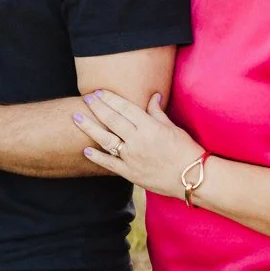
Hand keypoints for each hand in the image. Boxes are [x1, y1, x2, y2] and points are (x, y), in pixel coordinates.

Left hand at [73, 90, 204, 199]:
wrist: (193, 178)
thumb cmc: (186, 150)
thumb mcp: (173, 128)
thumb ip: (157, 113)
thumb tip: (153, 96)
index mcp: (150, 127)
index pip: (125, 108)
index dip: (110, 99)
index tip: (98, 92)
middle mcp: (138, 140)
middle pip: (112, 120)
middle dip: (97, 107)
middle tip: (85, 99)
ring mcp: (132, 158)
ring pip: (106, 139)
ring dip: (89, 127)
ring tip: (76, 117)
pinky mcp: (130, 173)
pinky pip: (110, 164)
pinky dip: (97, 157)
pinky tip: (85, 150)